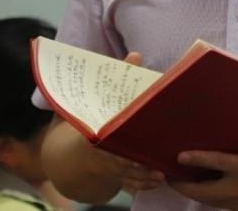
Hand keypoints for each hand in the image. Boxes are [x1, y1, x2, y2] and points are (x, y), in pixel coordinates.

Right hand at [87, 52, 166, 194]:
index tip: (129, 136)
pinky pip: (129, 182)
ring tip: (161, 174)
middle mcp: (99, 150)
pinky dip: (143, 183)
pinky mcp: (115, 174)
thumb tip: (136, 55)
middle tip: (154, 161)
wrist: (76, 151)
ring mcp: (107, 164)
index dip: (116, 137)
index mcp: (93, 129)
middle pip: (117, 158)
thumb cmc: (96, 117)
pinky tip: (159, 181)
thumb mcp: (101, 97)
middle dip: (134, 162)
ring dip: (143, 175)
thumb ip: (121, 77)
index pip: (104, 134)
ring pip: (125, 173)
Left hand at [169, 140, 237, 210]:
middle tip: (168, 175)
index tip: (178, 156)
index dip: (195, 159)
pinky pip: (220, 205)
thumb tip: (220, 130)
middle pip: (203, 192)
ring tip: (180, 181)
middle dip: (182, 186)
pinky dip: (208, 198)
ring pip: (209, 202)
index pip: (216, 162)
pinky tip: (202, 188)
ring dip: (193, 193)